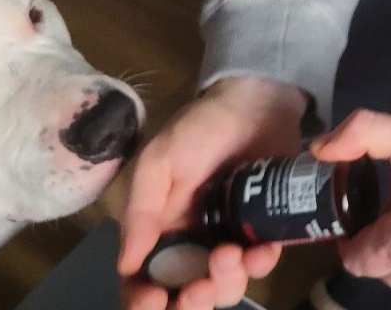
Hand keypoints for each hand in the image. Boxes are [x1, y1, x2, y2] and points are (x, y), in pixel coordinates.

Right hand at [118, 76, 307, 309]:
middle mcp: (194, 243)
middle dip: (191, 302)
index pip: (143, 280)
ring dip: (225, 284)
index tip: (154, 302)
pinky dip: (260, 264)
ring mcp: (231, 238)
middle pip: (186, 295)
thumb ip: (141, 211)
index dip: (143, 301)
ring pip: (224, 286)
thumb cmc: (201, 128)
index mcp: (161, 231)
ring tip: (230, 255)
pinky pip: (261, 262)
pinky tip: (261, 250)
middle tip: (198, 289)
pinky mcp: (265, 228)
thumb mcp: (160, 161)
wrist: (257, 101)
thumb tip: (125, 264)